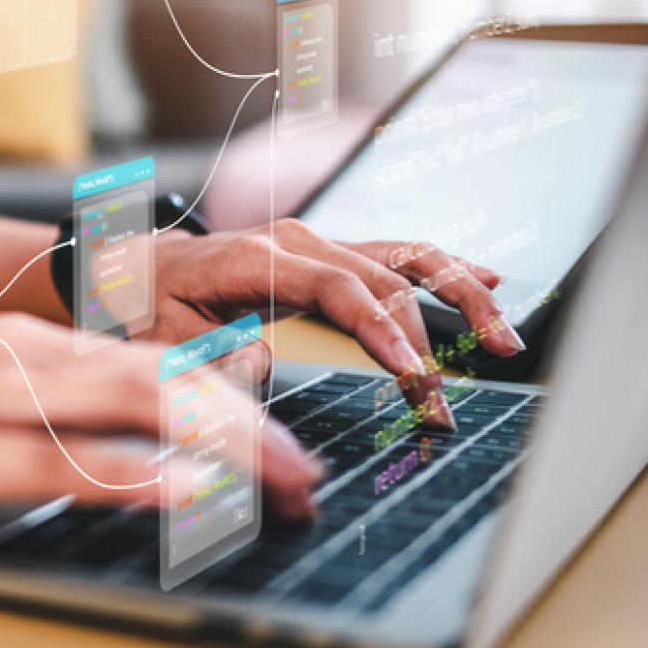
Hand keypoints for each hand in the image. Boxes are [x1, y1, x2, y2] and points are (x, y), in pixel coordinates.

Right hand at [0, 314, 323, 529]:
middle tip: (306, 475)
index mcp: (24, 348)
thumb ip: (33, 413)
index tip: (281, 441)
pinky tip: (183, 491)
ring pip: (133, 406)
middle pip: (165, 379)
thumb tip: (109, 447)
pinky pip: (60, 463)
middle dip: (251, 426)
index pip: (154, 365)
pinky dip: (132, 475)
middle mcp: (21, 359)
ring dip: (221, 444)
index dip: (232, 401)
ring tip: (283, 481)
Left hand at [145, 219, 523, 428]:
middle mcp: (299, 242)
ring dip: (460, 294)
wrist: (142, 265)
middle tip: (445, 404)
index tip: (412, 374)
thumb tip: (262, 366)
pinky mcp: (331, 254)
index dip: (382, 329)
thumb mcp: (166, 337)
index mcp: (260, 258)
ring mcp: (319, 243)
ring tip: (504, 338)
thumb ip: (211, 353)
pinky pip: (397, 254)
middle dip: (426, 340)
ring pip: (405, 257)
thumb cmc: (153, 302)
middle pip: (383, 279)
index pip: (339, 289)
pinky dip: (445, 269)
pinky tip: (490, 283)